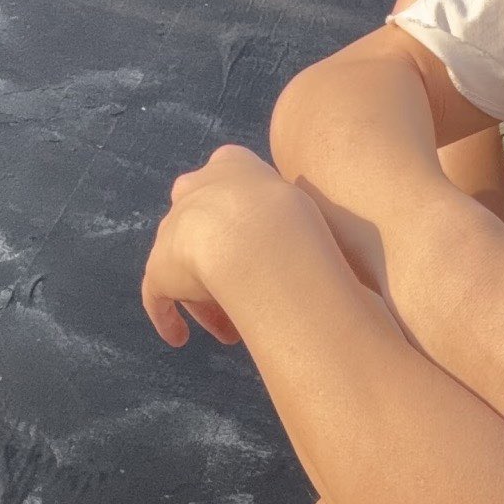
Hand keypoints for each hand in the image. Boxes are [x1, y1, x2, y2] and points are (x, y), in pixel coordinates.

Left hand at [141, 143, 334, 346]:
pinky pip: (157, 296)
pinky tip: (178, 338)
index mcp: (232, 165)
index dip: (244, 228)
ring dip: (206, 300)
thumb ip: (311, 223)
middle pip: (202, 231)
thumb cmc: (298, 219)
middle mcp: (196, 190)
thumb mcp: (313, 207)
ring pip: (185, 267)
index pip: (230, 194)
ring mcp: (174, 228)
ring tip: (230, 331)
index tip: (262, 256)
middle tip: (246, 296)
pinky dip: (167, 317)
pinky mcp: (159, 266)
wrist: (258, 234)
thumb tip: (346, 258)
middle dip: (222, 265)